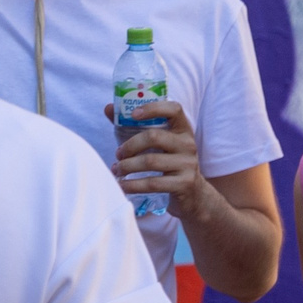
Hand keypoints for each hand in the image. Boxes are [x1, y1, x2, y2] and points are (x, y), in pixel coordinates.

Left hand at [105, 98, 217, 220]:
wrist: (193, 193)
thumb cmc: (167, 162)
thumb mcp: (156, 143)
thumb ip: (133, 126)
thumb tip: (109, 108)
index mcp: (182, 129)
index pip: (174, 109)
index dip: (153, 108)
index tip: (133, 114)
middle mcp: (188, 144)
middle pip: (153, 137)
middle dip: (130, 145)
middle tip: (118, 154)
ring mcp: (188, 164)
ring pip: (150, 161)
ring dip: (127, 166)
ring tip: (117, 170)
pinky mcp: (184, 183)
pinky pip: (152, 183)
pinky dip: (132, 185)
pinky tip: (122, 185)